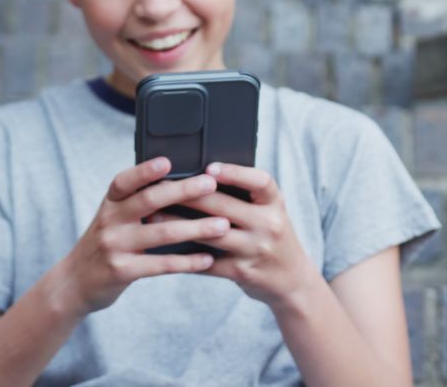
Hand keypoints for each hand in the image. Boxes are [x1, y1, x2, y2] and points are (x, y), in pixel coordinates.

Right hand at [52, 157, 229, 315]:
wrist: (75, 283)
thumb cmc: (107, 244)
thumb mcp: (113, 219)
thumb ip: (136, 203)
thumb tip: (180, 182)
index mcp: (110, 203)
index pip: (124, 181)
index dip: (144, 171)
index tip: (168, 161)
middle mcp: (110, 221)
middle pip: (149, 201)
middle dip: (183, 191)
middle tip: (211, 185)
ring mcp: (114, 246)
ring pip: (162, 233)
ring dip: (196, 228)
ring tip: (223, 225)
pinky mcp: (122, 271)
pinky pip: (161, 265)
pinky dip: (187, 261)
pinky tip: (208, 259)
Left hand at [153, 162, 318, 308]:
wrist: (293, 280)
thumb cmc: (273, 238)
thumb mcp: (272, 212)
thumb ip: (249, 197)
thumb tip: (206, 175)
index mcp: (276, 204)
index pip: (260, 182)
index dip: (235, 172)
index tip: (209, 167)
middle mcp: (269, 225)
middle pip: (225, 206)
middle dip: (190, 195)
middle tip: (162, 186)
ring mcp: (255, 249)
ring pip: (211, 233)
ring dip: (178, 224)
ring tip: (154, 215)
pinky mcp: (241, 272)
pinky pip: (207, 262)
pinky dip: (183, 256)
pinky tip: (163, 249)